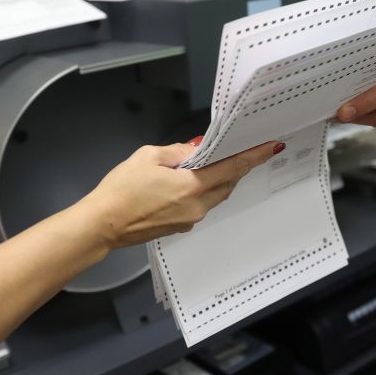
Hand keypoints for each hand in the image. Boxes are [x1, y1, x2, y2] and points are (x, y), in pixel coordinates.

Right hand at [80, 140, 281, 248]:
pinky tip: (189, 181)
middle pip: (227, 184)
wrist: (103, 224)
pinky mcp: (179, 226)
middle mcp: (197, 206)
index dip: (253, 157)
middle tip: (241, 150)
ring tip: (214, 163)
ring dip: (219, 180)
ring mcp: (189, 219)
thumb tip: (196, 150)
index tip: (272, 148)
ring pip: (214, 196)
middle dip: (236, 167)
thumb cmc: (122, 188)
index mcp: (193, 186)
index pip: (232, 168)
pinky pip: (200, 205)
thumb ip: (178, 152)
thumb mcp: (149, 156)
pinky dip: (202, 191)